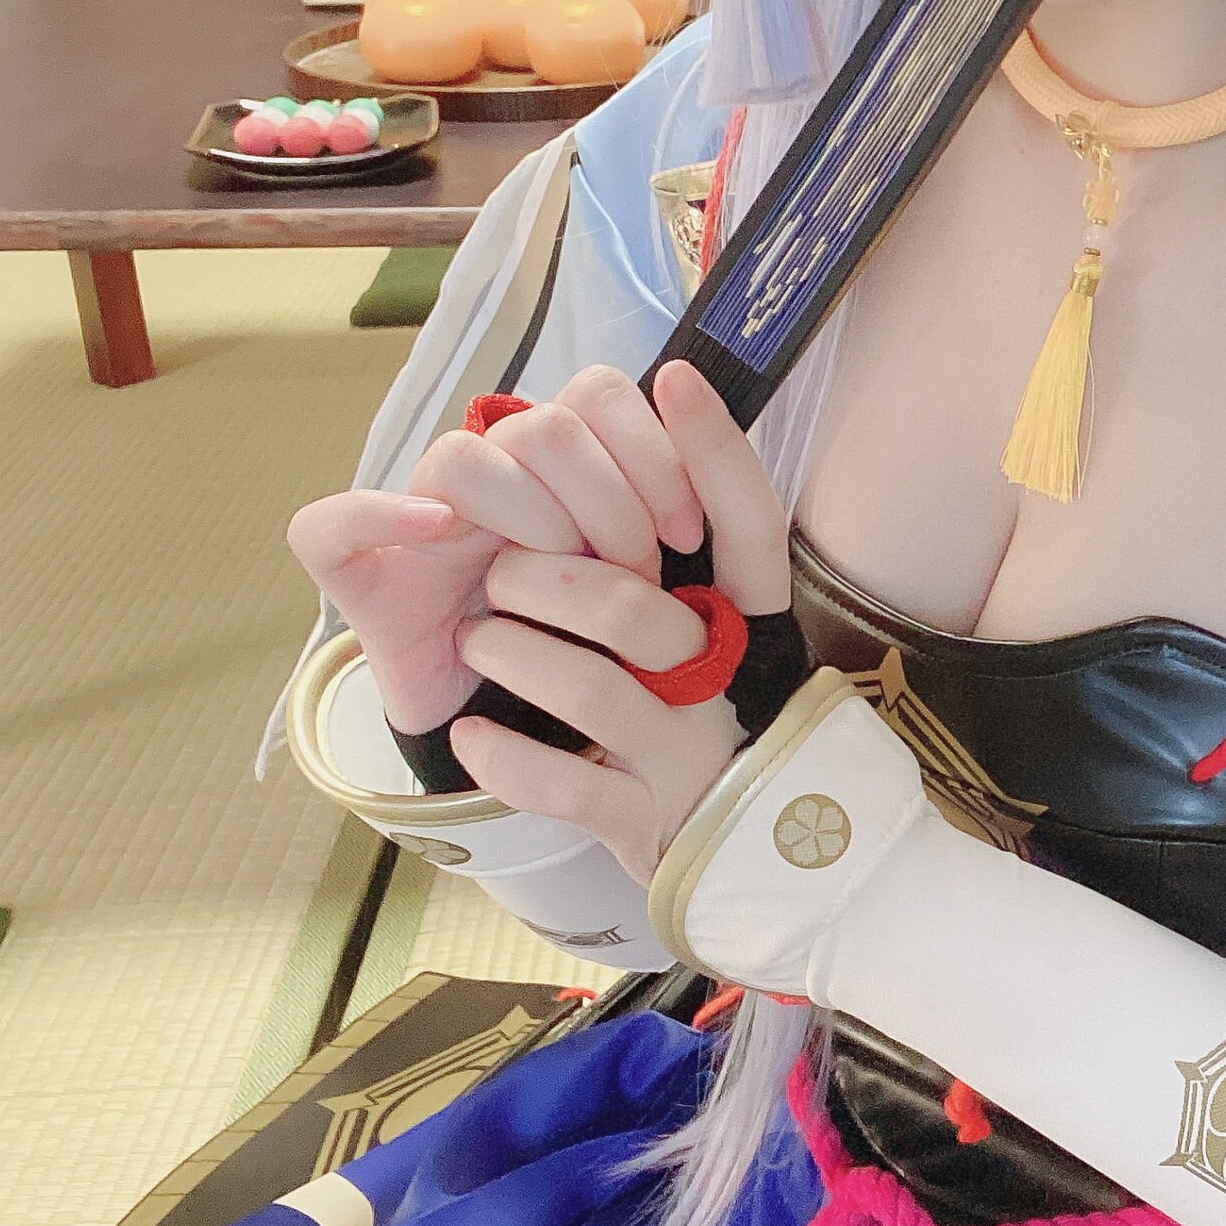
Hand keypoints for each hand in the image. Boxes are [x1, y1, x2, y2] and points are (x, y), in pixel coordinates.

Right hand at [287, 361, 787, 735]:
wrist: (517, 726)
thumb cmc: (593, 643)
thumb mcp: (657, 574)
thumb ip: (678, 496)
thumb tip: (688, 399)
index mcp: (556, 457)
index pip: (598, 394)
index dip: (651, 455)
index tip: (686, 533)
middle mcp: (486, 469)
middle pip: (545, 429)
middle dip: (608, 504)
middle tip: (633, 573)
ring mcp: (416, 512)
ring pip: (465, 459)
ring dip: (532, 519)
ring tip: (561, 579)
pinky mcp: (354, 569)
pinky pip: (331, 522)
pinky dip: (382, 514)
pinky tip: (435, 532)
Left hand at [439, 362, 792, 877]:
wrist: (734, 849)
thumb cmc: (698, 706)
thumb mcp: (716, 621)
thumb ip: (689, 545)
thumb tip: (647, 418)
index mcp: (752, 618)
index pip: (752, 520)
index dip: (716, 449)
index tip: (672, 376)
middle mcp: (725, 681)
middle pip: (628, 604)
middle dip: (541, 578)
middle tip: (498, 573)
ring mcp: (686, 753)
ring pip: (588, 689)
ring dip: (511, 654)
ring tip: (476, 638)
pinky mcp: (643, 820)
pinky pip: (563, 786)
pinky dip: (506, 756)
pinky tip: (473, 733)